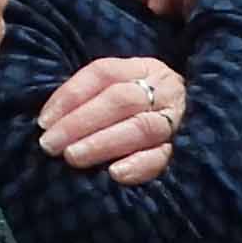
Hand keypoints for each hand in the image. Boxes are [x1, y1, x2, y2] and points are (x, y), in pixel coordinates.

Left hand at [37, 54, 182, 184]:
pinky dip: (138, 165)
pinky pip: (161, 157)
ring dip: (102, 144)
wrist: (197, 119)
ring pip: (140, 128)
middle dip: (80, 122)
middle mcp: (162, 88)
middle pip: (120, 100)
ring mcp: (175, 118)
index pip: (102, 73)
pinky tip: (115, 174)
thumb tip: (49, 123)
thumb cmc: (135, 109)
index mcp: (141, 68)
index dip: (70, 95)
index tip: (43, 121)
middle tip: (51, 144)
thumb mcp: (117, 90)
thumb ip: (89, 99)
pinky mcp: (182, 149)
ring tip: (72, 157)